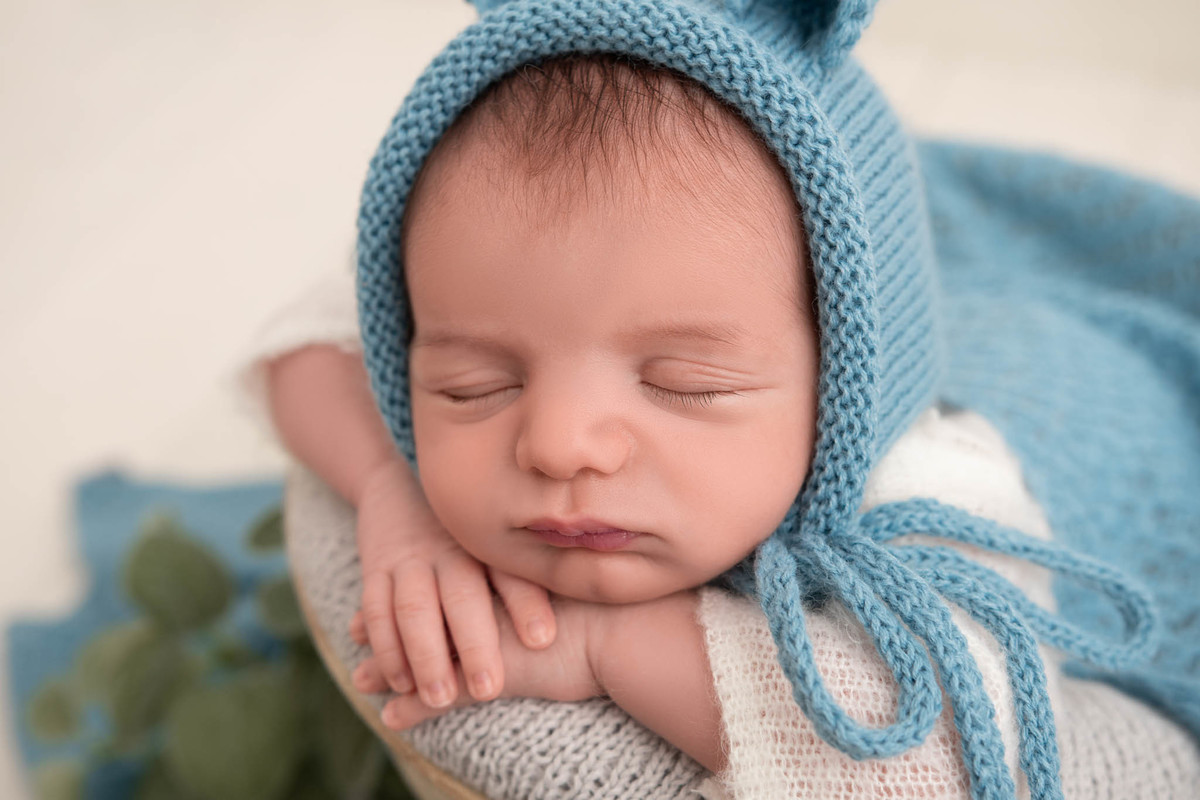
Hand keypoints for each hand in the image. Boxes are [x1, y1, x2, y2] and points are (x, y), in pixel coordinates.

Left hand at [350, 596, 602, 729]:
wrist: (621, 632)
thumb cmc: (608, 609)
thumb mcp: (568, 580)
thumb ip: (548, 576)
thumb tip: (564, 564)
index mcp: (494, 578)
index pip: (441, 582)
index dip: (410, 587)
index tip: (386, 589)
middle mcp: (478, 605)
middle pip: (417, 614)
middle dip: (385, 625)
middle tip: (353, 628)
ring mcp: (477, 642)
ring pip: (418, 656)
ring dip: (388, 668)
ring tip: (361, 679)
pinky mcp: (484, 678)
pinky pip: (435, 697)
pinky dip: (411, 711)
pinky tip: (390, 719)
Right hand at [353, 459, 556, 708]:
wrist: (396, 490)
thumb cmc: (462, 535)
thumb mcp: (493, 543)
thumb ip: (529, 570)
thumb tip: (590, 590)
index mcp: (485, 544)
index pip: (509, 574)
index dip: (526, 605)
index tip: (543, 640)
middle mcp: (449, 550)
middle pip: (462, 597)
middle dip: (476, 645)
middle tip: (490, 689)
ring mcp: (409, 560)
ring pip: (413, 608)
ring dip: (426, 656)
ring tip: (442, 699)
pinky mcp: (376, 570)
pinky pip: (377, 610)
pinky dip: (387, 647)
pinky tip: (400, 681)